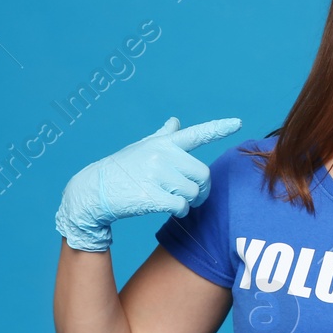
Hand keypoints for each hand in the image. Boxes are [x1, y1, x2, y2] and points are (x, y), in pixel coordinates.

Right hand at [55, 116, 240, 251]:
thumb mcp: (142, 148)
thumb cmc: (123, 169)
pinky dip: (181, 211)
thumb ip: (163, 136)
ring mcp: (156, 175)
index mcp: (163, 143)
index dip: (218, 128)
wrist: (94, 190)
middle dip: (202, 188)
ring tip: (175, 200)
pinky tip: (171, 209)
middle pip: (203, 173)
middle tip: (194, 195)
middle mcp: (162, 155)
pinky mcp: (151, 196)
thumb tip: (176, 121)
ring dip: (189, 201)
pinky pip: (182, 206)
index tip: (238, 123)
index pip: (196, 133)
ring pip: (193, 192)